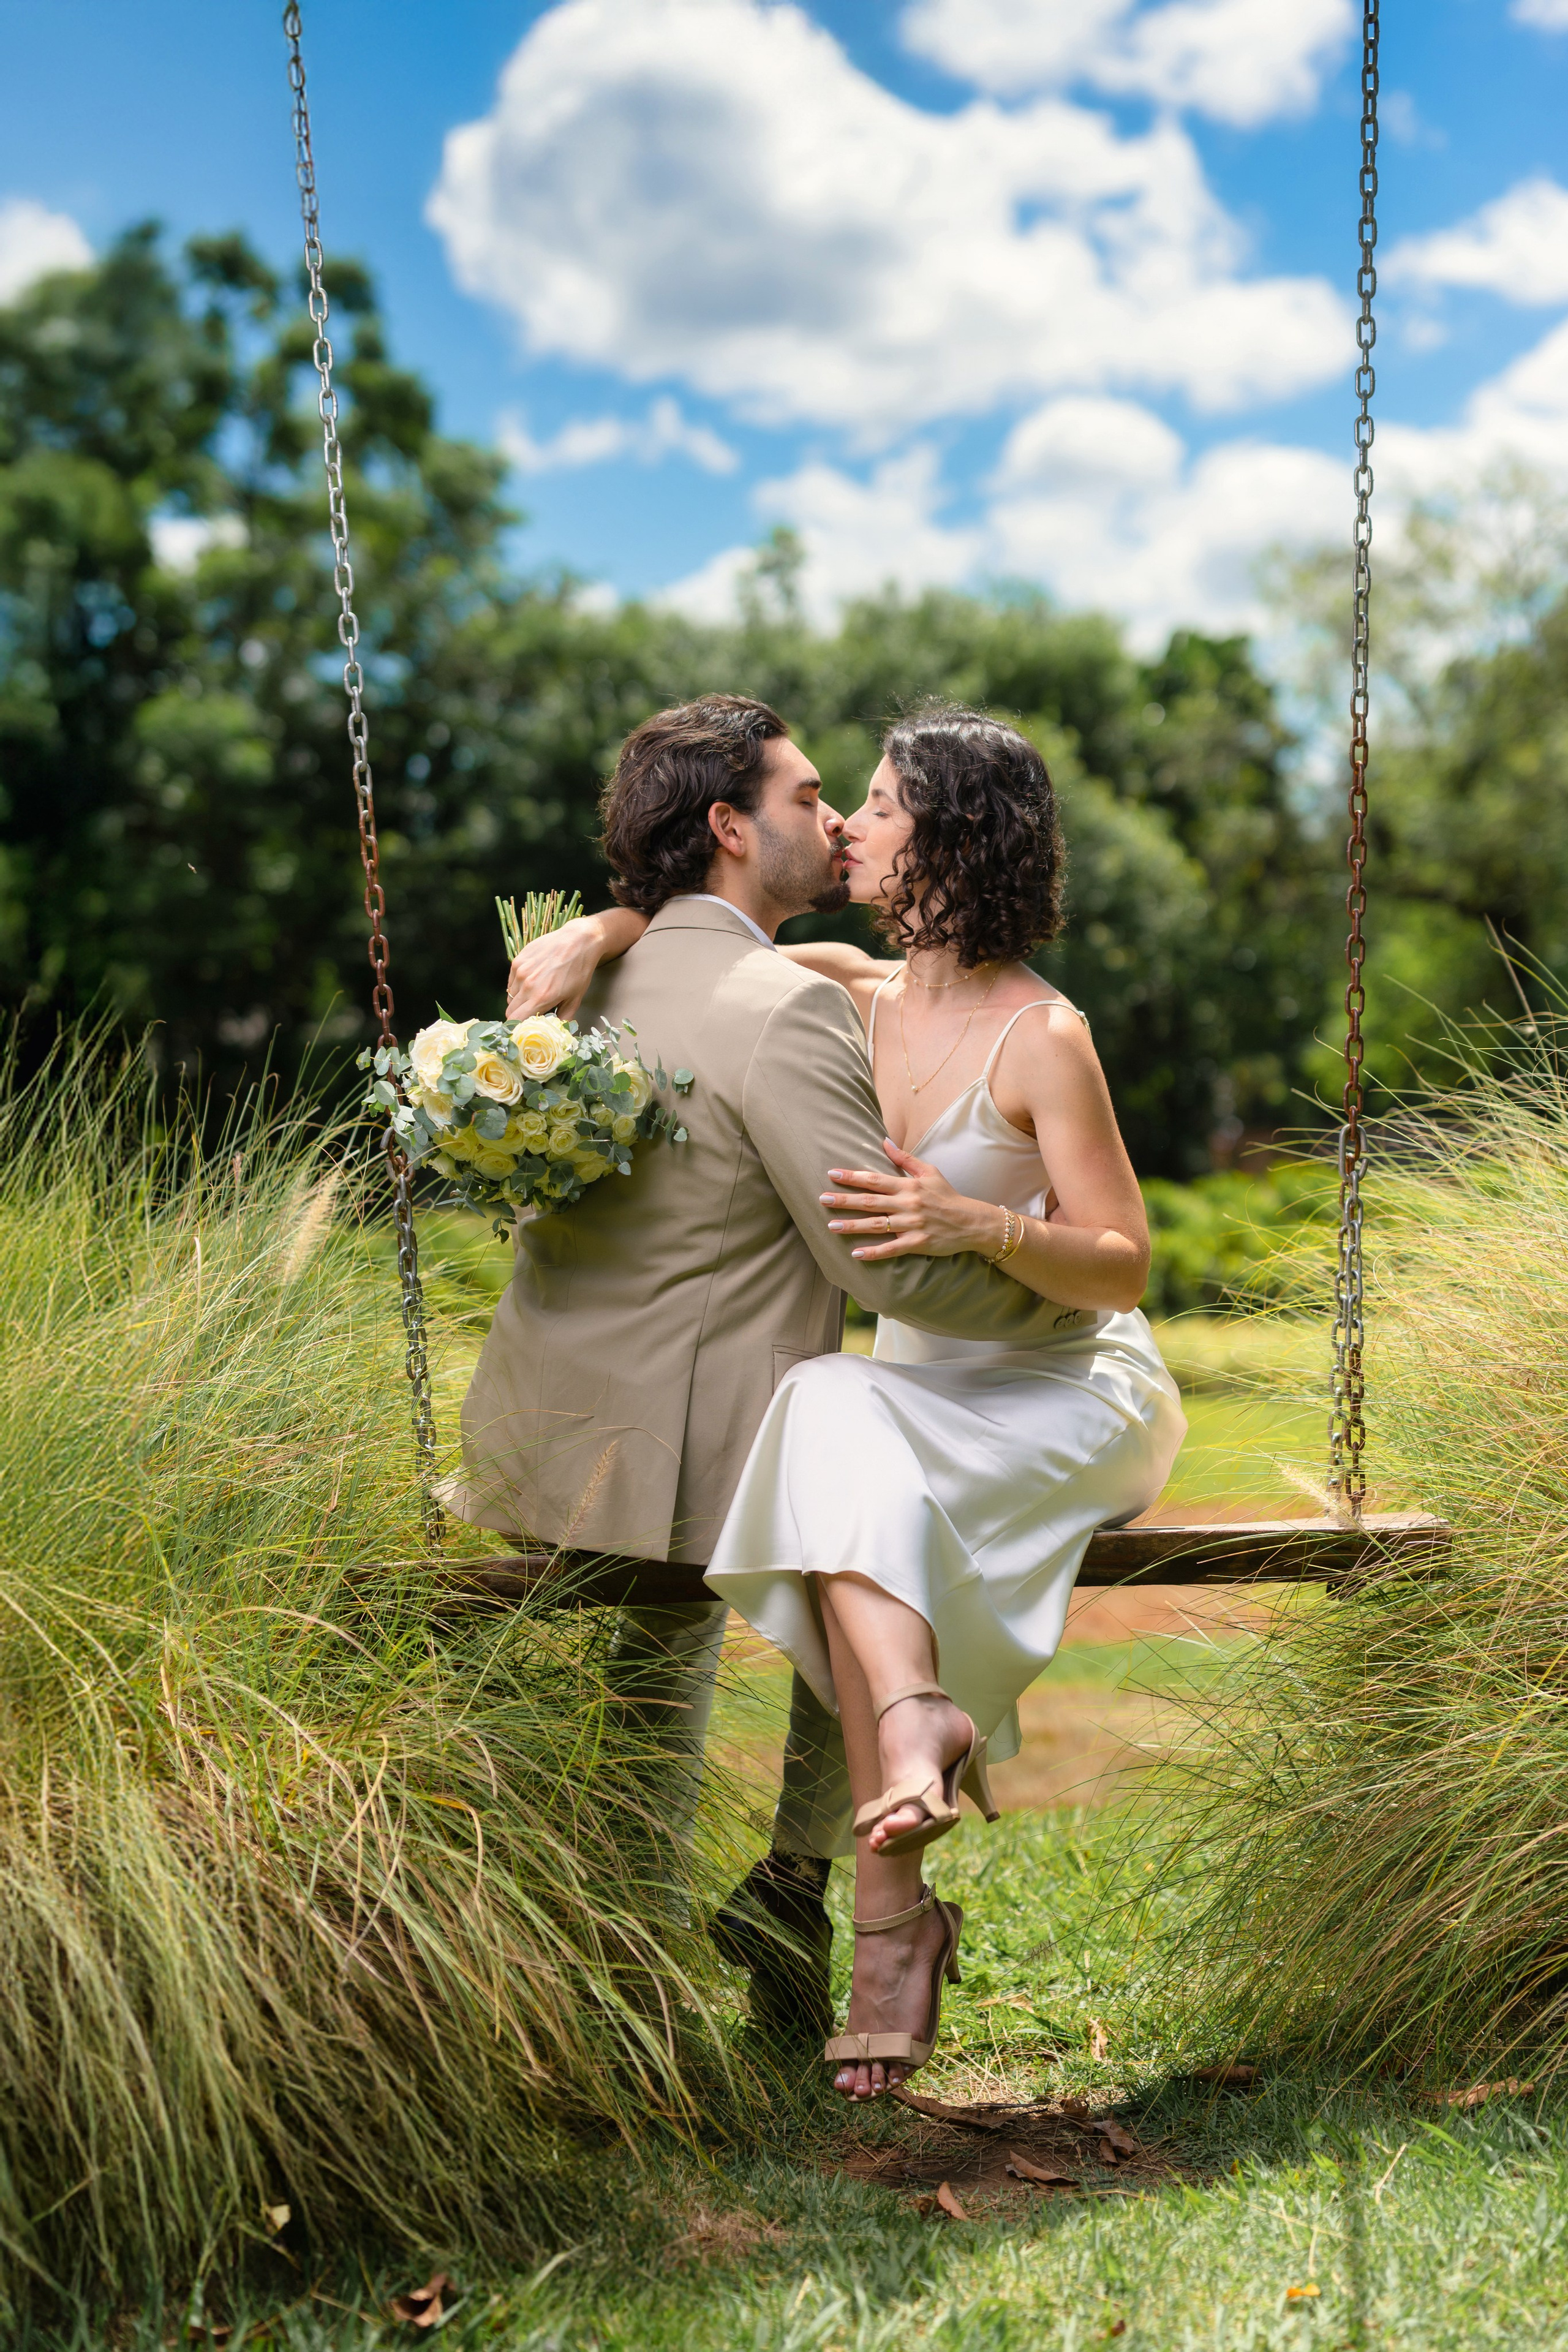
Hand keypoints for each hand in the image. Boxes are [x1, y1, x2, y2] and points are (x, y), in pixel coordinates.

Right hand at [506, 917, 602, 1019]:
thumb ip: (562, 1019)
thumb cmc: (579, 971)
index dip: (518, 1027)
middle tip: (533, 1012)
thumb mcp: (575, 999)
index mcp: (541, 997)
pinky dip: (518, 985)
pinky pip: (511, 981)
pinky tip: (533, 979)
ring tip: (536, 993)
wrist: (578, 940)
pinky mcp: (518, 960)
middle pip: (510, 1010)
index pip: (515, 1021)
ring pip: (511, 996)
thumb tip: (553, 1033)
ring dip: (519, 1000)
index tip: (524, 1028)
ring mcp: (521, 971)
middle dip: (519, 1015)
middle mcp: (527, 985)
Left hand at [819, 1139, 1000, 1260]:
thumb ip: (905, 1158)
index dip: (852, 1177)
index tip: (832, 1174)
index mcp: (908, 1186)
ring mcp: (912, 1224)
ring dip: (853, 1226)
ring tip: (831, 1226)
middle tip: (822, 1199)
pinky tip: (856, 1254)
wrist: (972, 1221)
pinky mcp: (917, 1243)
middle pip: (870, 1201)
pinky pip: (892, 1248)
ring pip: (877, 1225)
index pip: (875, 1179)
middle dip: (845, 1200)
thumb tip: (884, 1141)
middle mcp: (908, 1204)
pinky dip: (874, 1252)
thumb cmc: (947, 1195)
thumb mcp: (929, 1171)